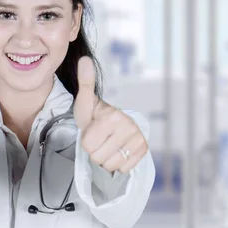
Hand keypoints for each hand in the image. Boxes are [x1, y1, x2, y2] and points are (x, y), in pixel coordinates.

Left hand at [73, 57, 147, 173]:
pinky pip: (123, 168)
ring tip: (107, 145)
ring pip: (110, 165)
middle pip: (98, 157)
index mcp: (112, 116)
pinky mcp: (143, 149)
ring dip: (105, 159)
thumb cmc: (94, 114)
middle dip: (95, 151)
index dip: (85, 141)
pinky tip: (117, 150)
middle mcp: (128, 126)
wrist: (111, 124)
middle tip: (99, 139)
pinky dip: (118, 163)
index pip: (88, 146)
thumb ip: (85, 82)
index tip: (91, 131)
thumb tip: (84, 59)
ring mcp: (138, 138)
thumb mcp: (84, 101)